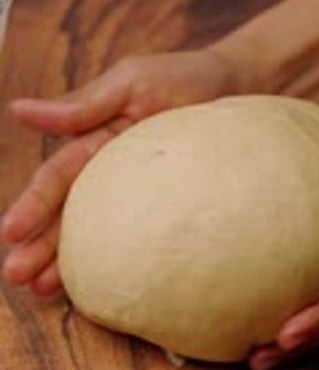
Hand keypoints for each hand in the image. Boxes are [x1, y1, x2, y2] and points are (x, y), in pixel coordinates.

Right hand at [1, 46, 242, 294]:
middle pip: (67, 216)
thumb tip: (19, 111)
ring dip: (64, 263)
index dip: (32, 205)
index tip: (10, 232)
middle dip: (37, 246)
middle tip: (16, 276)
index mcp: (95, 145)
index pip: (56, 179)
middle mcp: (109, 177)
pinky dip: (118, 265)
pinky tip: (98, 288)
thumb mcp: (133, 83)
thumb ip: (82, 106)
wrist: (244, 89)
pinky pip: (141, 243)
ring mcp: (138, 199)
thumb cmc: (186, 79)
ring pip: (96, 235)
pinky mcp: (168, 214)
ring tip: (40, 290)